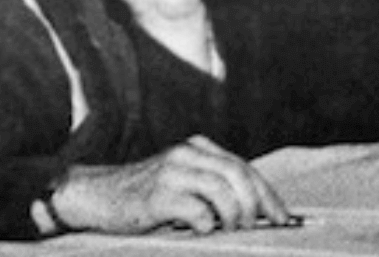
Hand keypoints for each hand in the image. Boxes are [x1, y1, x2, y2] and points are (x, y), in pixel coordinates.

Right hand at [48, 136, 290, 234]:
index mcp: (198, 148)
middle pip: (239, 175)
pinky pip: (196, 209)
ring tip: (231, 230)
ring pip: (223, 190)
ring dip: (234, 216)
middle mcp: (188, 153)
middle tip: (258, 227)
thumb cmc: (142, 196)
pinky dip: (207, 223)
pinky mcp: (157, 194)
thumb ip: (211, 187)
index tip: (283, 217)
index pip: (244, 168)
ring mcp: (172, 171)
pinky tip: (203, 230)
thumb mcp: (182, 181)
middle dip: (257, 205)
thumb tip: (254, 213)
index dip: (268, 194)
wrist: (95, 195)